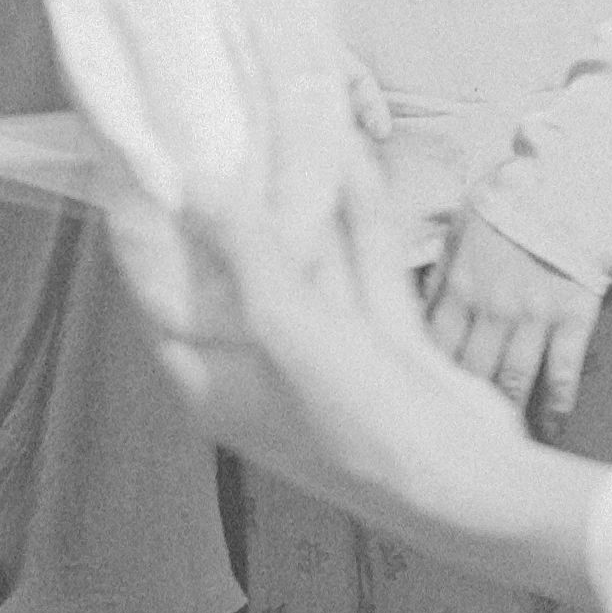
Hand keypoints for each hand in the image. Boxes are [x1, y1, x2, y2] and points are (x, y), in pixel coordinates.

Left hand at [142, 173, 602, 606]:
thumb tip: (198, 187)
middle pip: (228, 267)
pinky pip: (358, 265)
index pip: (158, 293)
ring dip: (297, 199)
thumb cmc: (361, 423)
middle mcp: (258, 364)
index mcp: (211, 379)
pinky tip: (353, 158)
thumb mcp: (288, 328)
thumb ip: (244, 253)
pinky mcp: (378, 342)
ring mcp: (321, 353)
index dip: (147, 231)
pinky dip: (355, 217)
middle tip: (215, 130)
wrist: (472, 484)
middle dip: (227, 201)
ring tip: (280, 128)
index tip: (139, 167)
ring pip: (300, 259)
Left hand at [423, 207, 605, 436]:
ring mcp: (533, 316)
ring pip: (511, 379)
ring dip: (504, 415)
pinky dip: (557, 404)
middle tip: (450, 440)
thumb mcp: (461, 227)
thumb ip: (439, 271)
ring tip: (498, 447)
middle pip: (467, 371)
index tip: (412, 404)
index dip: (420, 378)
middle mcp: (491, 308)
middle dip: (456, 409)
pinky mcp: (573, 317)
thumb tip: (414, 305)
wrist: (572, 183)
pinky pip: (563, 371)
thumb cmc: (512, 200)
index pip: (430, 345)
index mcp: (457, 285)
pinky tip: (552, 427)